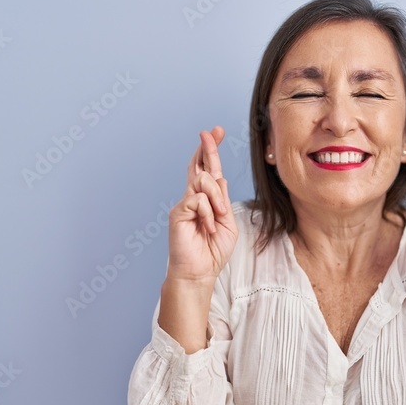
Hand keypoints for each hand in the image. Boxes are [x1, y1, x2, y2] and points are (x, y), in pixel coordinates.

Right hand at [166, 126, 237, 282]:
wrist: (199, 273)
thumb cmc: (212, 252)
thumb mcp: (227, 225)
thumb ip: (224, 201)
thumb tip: (220, 177)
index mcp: (206, 201)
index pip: (208, 172)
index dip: (211, 152)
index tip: (217, 132)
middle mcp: (193, 199)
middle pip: (199, 167)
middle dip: (208, 148)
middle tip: (212, 131)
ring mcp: (184, 204)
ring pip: (203, 180)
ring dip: (217, 198)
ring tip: (219, 218)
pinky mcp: (178, 212)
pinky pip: (198, 199)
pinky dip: (208, 212)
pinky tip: (208, 226)